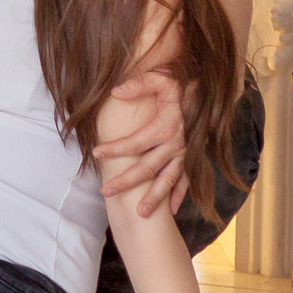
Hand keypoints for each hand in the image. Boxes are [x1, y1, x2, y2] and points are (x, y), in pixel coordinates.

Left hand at [96, 72, 189, 217]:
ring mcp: (184, 155)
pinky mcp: (190, 159)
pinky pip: (185, 181)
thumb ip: (138, 84)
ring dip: (154, 198)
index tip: (95, 153)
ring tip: (139, 214)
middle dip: (127, 181)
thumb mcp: (158, 79)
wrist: (197, 89)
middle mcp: (176, 145)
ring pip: (167, 180)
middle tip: (106, 192)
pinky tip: (171, 211)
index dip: (115, 148)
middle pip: (148, 168)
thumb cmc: (173, 84)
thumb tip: (116, 91)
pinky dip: (179, 196)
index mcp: (166, 126)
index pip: (136, 142)